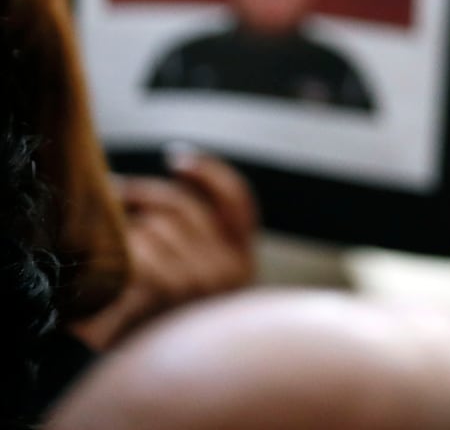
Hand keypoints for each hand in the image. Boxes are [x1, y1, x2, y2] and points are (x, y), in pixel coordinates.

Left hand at [70, 150, 258, 348]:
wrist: (164, 391)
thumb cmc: (171, 333)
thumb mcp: (204, 290)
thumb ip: (202, 247)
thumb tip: (171, 190)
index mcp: (243, 265)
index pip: (236, 202)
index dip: (208, 173)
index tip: (177, 158)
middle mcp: (227, 271)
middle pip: (181, 207)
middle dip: (141, 196)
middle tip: (111, 194)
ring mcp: (196, 283)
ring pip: (152, 227)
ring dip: (123, 229)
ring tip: (105, 239)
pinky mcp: (162, 295)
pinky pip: (134, 251)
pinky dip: (116, 244)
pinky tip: (106, 233)